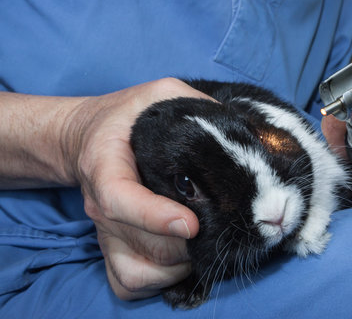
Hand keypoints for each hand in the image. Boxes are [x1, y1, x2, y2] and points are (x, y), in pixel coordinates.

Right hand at [63, 78, 210, 299]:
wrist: (88, 140)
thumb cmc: (125, 118)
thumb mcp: (157, 94)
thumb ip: (193, 102)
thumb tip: (237, 125)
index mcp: (106, 168)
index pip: (120, 201)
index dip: (154, 218)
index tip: (191, 224)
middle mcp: (101, 208)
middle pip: (144, 245)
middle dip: (188, 243)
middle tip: (219, 225)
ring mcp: (105, 234)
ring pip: (140, 272)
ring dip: (181, 263)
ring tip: (205, 239)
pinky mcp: (111, 249)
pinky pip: (129, 284)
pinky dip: (160, 282)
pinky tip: (182, 258)